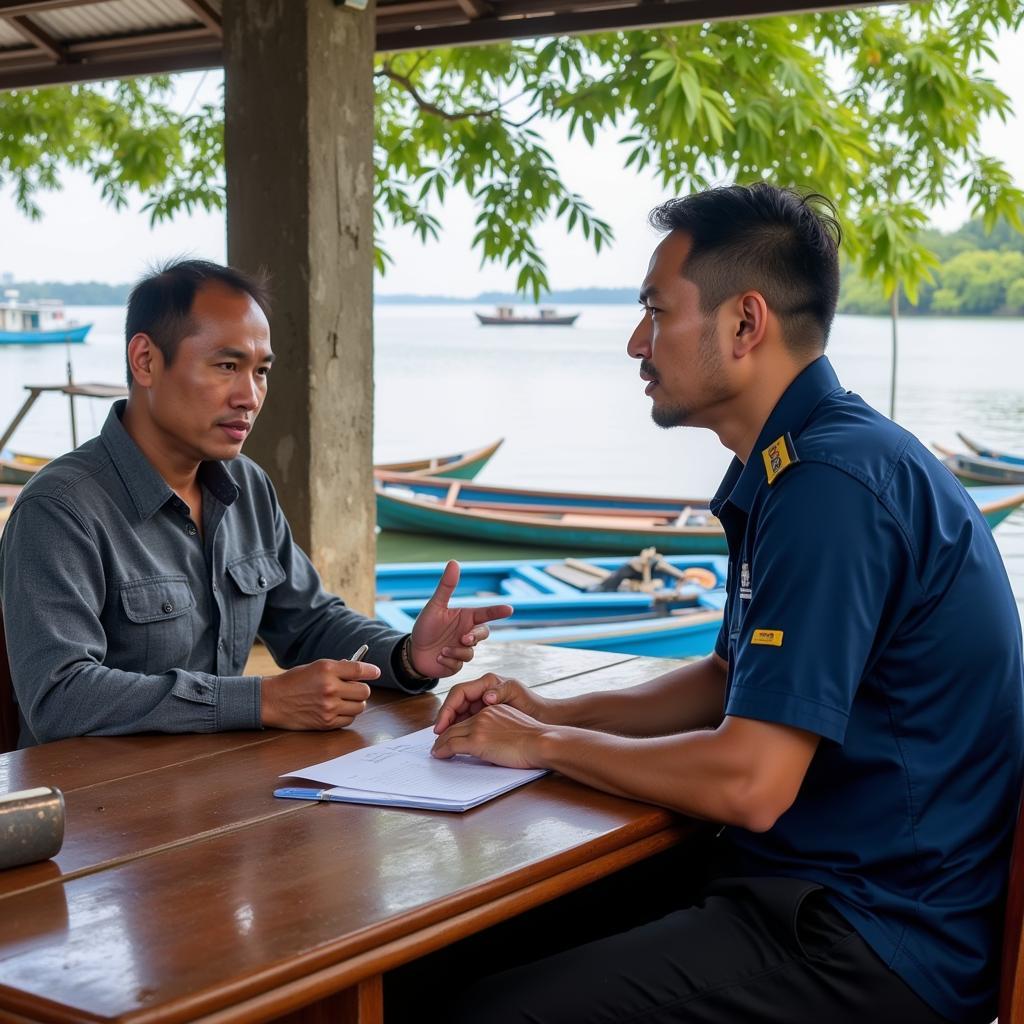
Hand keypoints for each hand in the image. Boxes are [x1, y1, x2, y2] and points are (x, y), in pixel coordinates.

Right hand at [260, 658, 379, 729]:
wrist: (272, 701)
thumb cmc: (293, 682)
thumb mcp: (315, 667)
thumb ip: (338, 669)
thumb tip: (360, 672)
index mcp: (327, 669)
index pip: (359, 669)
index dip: (371, 671)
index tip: (375, 672)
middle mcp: (330, 688)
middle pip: (364, 691)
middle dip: (361, 689)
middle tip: (354, 688)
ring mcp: (329, 707)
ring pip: (360, 706)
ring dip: (356, 703)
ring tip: (345, 699)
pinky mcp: (326, 722)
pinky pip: (349, 719)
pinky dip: (347, 715)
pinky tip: (338, 709)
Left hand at [410, 560, 512, 675]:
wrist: (413, 652)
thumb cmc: (426, 627)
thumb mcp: (435, 606)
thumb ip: (446, 586)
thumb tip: (454, 562)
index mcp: (466, 618)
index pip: (485, 613)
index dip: (497, 611)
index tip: (509, 609)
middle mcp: (467, 633)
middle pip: (483, 634)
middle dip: (476, 636)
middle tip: (464, 638)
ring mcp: (463, 650)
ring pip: (470, 652)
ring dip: (456, 651)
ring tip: (442, 650)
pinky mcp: (457, 665)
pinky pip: (459, 665)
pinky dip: (448, 661)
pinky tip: (438, 657)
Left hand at [431, 704, 550, 769]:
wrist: (541, 741)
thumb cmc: (535, 739)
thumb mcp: (514, 725)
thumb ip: (499, 727)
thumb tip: (492, 741)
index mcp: (493, 709)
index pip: (467, 717)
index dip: (455, 726)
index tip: (450, 734)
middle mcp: (483, 714)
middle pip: (455, 724)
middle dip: (444, 735)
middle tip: (437, 744)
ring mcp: (479, 727)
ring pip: (450, 734)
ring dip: (440, 744)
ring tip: (435, 752)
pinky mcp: (477, 741)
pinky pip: (452, 745)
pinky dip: (442, 750)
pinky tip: (439, 755)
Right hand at [433, 672, 550, 734]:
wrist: (545, 716)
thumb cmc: (532, 704)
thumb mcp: (515, 693)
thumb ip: (499, 692)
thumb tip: (486, 697)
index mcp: (487, 681)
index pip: (458, 693)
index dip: (447, 709)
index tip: (441, 725)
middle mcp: (482, 690)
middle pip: (456, 702)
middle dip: (445, 718)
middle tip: (438, 736)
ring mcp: (483, 701)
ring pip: (460, 712)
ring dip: (450, 725)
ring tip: (443, 740)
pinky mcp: (486, 713)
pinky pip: (468, 719)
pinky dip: (460, 728)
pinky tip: (456, 740)